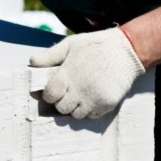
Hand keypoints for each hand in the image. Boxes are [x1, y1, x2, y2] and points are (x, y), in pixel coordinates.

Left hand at [29, 27, 145, 118]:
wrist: (128, 49)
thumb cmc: (95, 45)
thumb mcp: (70, 45)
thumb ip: (50, 55)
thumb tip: (32, 62)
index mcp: (67, 74)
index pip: (50, 96)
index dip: (50, 94)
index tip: (55, 90)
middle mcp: (79, 89)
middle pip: (61, 108)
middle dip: (62, 102)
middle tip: (69, 93)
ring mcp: (94, 98)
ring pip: (76, 115)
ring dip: (76, 108)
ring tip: (81, 96)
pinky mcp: (107, 103)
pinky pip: (92, 116)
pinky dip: (90, 110)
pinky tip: (93, 98)